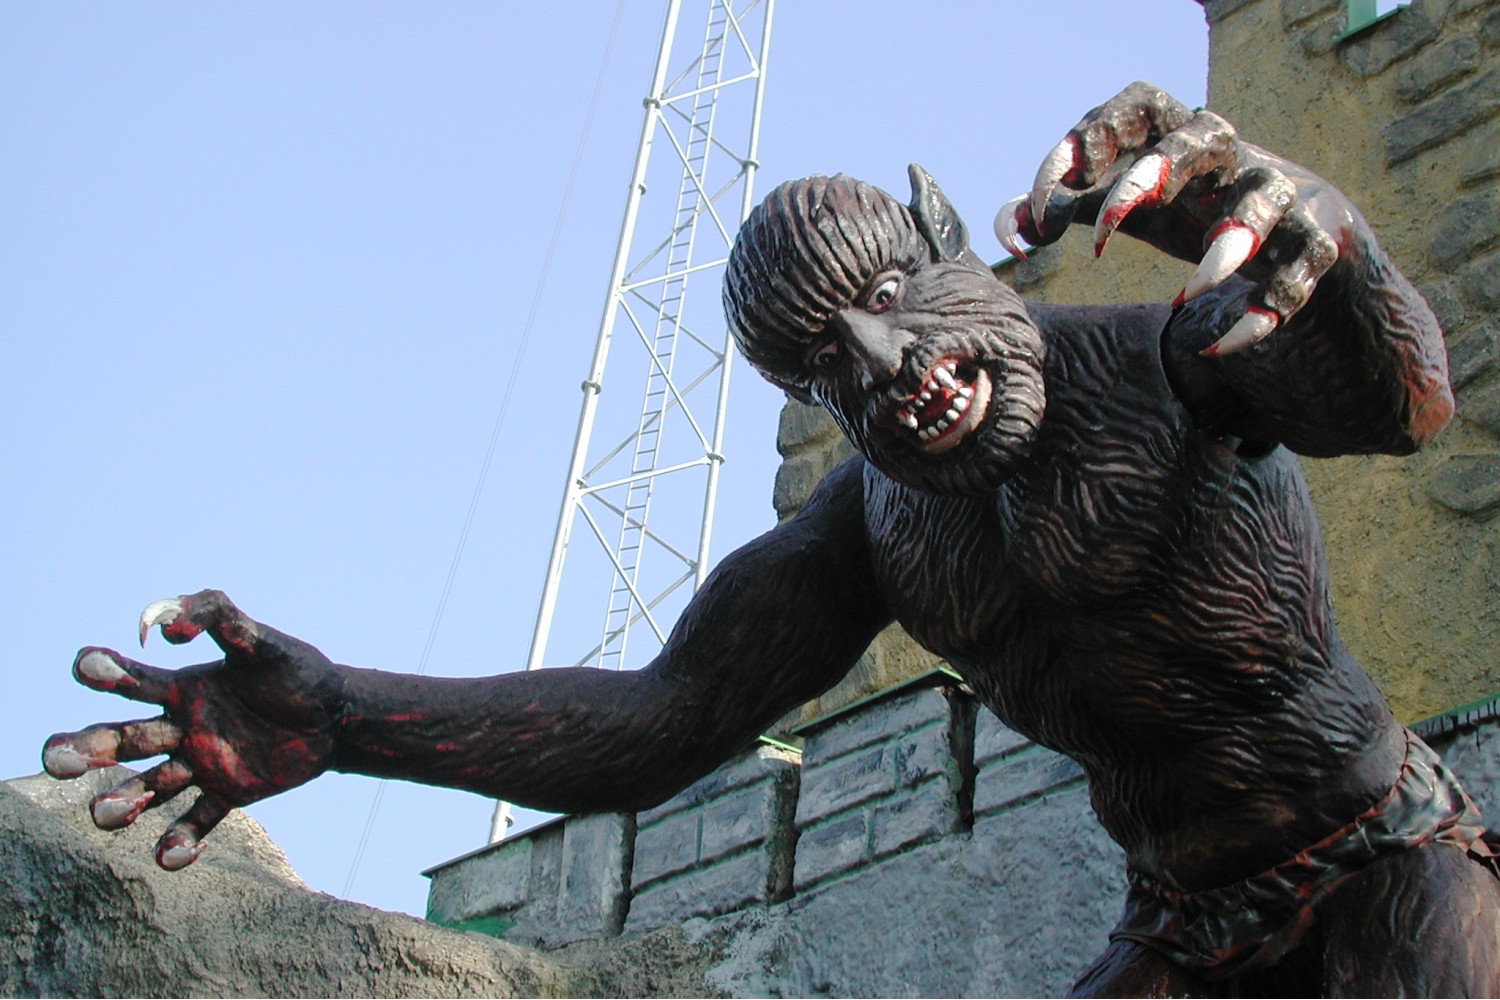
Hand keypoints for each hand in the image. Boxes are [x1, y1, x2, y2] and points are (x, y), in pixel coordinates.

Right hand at [42, 589, 339, 869]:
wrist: (336, 715)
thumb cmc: (296, 671)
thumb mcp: (260, 639)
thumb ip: (219, 616)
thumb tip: (168, 631)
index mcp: (182, 689)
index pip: (130, 682)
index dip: (104, 673)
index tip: (87, 668)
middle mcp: (181, 728)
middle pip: (122, 739)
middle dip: (86, 748)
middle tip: (59, 757)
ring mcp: (200, 764)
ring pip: (148, 788)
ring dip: (122, 802)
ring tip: (104, 812)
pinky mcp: (226, 794)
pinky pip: (195, 823)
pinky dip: (179, 842)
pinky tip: (171, 856)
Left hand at [993, 81, 1354, 355]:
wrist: (1299, 234)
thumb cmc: (1190, 210)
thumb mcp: (1126, 207)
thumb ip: (1068, 208)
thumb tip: (1010, 230)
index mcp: (1178, 135)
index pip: (1136, 109)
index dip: (1089, 143)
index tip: (1046, 204)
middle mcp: (1232, 157)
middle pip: (1205, 133)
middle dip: (1158, 168)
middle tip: (1111, 214)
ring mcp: (1279, 196)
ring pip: (1266, 198)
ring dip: (1230, 244)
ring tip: (1191, 290)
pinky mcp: (1315, 243)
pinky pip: (1300, 271)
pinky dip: (1263, 310)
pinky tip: (1218, 344)